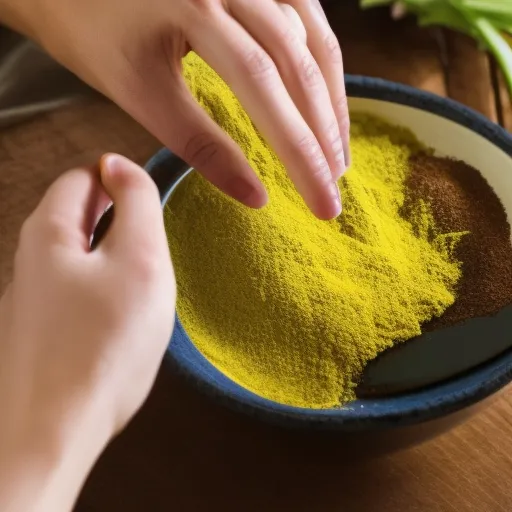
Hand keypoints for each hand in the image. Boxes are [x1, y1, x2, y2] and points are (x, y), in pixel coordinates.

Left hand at [0, 155, 174, 510]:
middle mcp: (29, 260)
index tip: (154, 208)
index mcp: (48, 232)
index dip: (122, 181)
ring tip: (141, 296)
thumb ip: (136, 203)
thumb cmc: (104, 343)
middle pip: (81, 217)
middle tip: (153, 258)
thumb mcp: (140, 259)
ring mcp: (31, 298)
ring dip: (115, 265)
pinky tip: (118, 326)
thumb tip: (121, 166)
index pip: (84, 176)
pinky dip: (104, 296)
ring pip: (82, 258)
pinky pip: (78, 294)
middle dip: (122, 227)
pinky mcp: (40, 331)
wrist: (55, 432)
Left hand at [2, 0, 348, 218]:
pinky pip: (306, 15)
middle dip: (322, 134)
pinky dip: (320, 63)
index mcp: (193, 4)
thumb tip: (255, 195)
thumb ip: (200, 145)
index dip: (299, 150)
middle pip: (297, 63)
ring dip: (329, 101)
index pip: (264, 88)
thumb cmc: (88, 31)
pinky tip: (325, 99)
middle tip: (334, 187)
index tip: (320, 200)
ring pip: (312, 37)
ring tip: (336, 153)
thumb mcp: (139, 93)